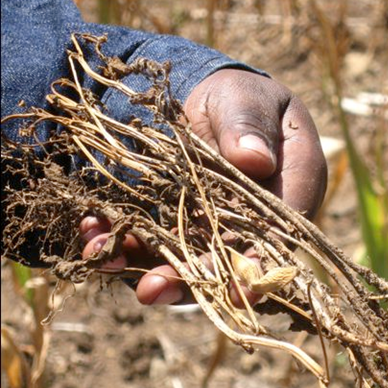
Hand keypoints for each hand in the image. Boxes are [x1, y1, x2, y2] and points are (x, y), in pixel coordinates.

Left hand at [80, 69, 326, 305]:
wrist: (205, 100)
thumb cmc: (238, 98)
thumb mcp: (245, 99)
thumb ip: (250, 124)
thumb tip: (256, 160)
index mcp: (292, 188)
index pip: (283, 235)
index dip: (261, 265)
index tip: (237, 288)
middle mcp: (257, 221)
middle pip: (233, 260)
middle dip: (193, 277)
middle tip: (154, 288)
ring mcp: (217, 230)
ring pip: (190, 260)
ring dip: (150, 267)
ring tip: (107, 260)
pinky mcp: (181, 228)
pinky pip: (157, 243)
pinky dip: (123, 241)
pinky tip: (94, 233)